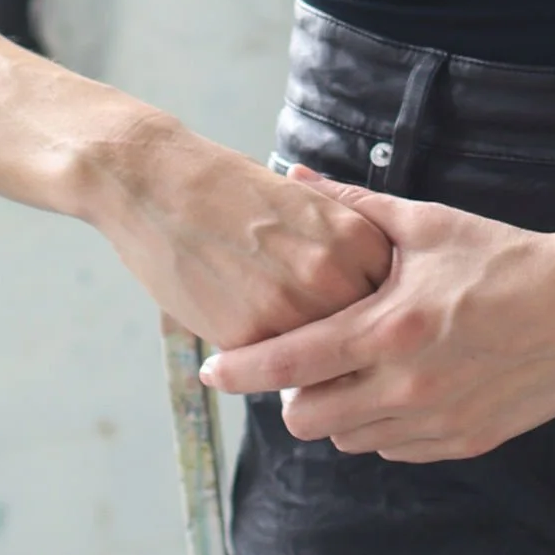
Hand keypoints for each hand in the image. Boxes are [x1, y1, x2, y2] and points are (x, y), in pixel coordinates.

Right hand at [87, 116, 392, 349]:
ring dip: (316, 370)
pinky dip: (271, 369)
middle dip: (353, 352)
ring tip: (303, 365)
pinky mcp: (249, 337)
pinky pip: (276, 370)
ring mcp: (291, 309)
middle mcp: (332, 275)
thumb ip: (344, 250)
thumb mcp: (307, 206)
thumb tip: (373, 300)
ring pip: (323, 363)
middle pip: (366, 340)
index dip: (379, 319)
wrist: (161, 184)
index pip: (393, 301)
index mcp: (355, 238)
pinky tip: (259, 354)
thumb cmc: (233, 191)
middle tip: (341, 360)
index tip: (371, 329)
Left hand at [198, 175, 554, 460]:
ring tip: (361, 368)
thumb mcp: (426, 224)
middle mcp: (405, 386)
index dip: (241, 370)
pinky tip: (403, 386)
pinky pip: (397, 449)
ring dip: (342, 410)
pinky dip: (385, 424)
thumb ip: (354, 206)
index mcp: (388, 329)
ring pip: (351, 438)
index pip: (289, 363)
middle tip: (309, 361)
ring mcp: (435, 423)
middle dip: (294, 395)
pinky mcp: (464, 443)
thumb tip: (297, 178)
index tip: (210, 371)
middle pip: (309, 418)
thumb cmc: (504, 257)